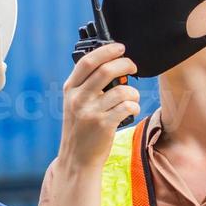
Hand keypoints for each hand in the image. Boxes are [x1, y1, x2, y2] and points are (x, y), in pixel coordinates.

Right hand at [59, 42, 139, 170]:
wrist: (77, 158)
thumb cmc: (81, 128)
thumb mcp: (75, 104)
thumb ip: (87, 85)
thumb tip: (112, 64)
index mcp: (70, 89)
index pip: (88, 62)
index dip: (106, 51)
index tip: (120, 48)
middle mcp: (78, 99)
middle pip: (106, 70)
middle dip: (125, 64)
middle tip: (132, 67)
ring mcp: (90, 112)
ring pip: (123, 90)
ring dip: (133, 93)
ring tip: (131, 99)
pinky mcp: (103, 125)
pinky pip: (128, 107)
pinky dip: (134, 107)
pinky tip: (131, 111)